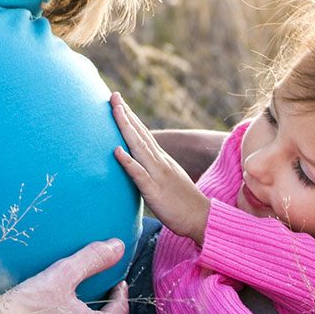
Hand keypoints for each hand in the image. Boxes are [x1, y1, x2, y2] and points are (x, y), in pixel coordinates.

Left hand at [111, 92, 209, 244]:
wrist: (202, 218)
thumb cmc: (183, 204)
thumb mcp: (167, 181)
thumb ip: (154, 170)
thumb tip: (139, 165)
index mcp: (161, 160)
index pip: (144, 135)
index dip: (130, 118)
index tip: (118, 102)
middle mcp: (160, 162)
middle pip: (140, 134)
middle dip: (125, 114)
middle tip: (113, 95)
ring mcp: (158, 175)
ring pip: (139, 147)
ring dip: (126, 128)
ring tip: (114, 110)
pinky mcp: (155, 191)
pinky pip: (139, 174)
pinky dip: (128, 161)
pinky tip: (116, 151)